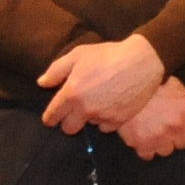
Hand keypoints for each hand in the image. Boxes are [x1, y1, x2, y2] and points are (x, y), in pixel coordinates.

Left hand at [38, 33, 165, 132]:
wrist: (142, 62)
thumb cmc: (108, 55)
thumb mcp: (78, 55)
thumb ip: (57, 70)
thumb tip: (42, 83)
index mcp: (71, 94)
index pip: (53, 116)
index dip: (50, 118)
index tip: (52, 117)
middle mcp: (86, 109)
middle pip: (69, 129)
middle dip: (68, 121)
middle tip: (75, 110)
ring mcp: (104, 117)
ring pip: (90, 125)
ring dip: (90, 117)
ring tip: (98, 102)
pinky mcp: (120, 120)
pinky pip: (107, 126)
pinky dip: (106, 119)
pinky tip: (110, 106)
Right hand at [117, 76, 184, 159]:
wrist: (123, 83)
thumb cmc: (153, 83)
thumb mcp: (178, 88)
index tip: (184, 123)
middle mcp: (176, 126)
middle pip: (183, 143)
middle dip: (176, 135)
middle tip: (165, 124)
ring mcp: (158, 137)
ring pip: (167, 151)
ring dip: (161, 143)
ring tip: (152, 130)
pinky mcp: (140, 143)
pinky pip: (148, 155)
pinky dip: (145, 148)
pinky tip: (142, 137)